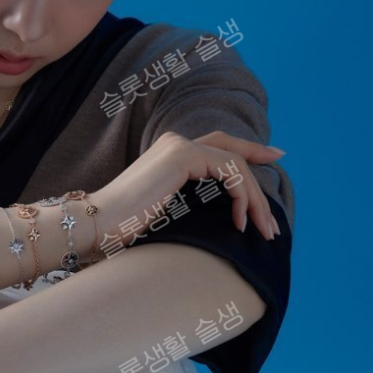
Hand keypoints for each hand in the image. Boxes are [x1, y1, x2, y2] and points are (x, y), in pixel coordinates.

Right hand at [94, 130, 285, 242]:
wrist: (97, 224)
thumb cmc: (123, 227)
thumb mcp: (166, 211)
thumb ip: (190, 200)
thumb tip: (224, 213)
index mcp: (169, 152)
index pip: (218, 147)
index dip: (249, 150)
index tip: (274, 158)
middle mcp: (174, 142)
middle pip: (232, 152)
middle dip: (259, 177)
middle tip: (273, 215)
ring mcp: (178, 145)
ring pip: (235, 164)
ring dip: (255, 199)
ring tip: (262, 230)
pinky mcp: (182, 155)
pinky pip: (229, 171)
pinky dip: (241, 196)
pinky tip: (240, 222)